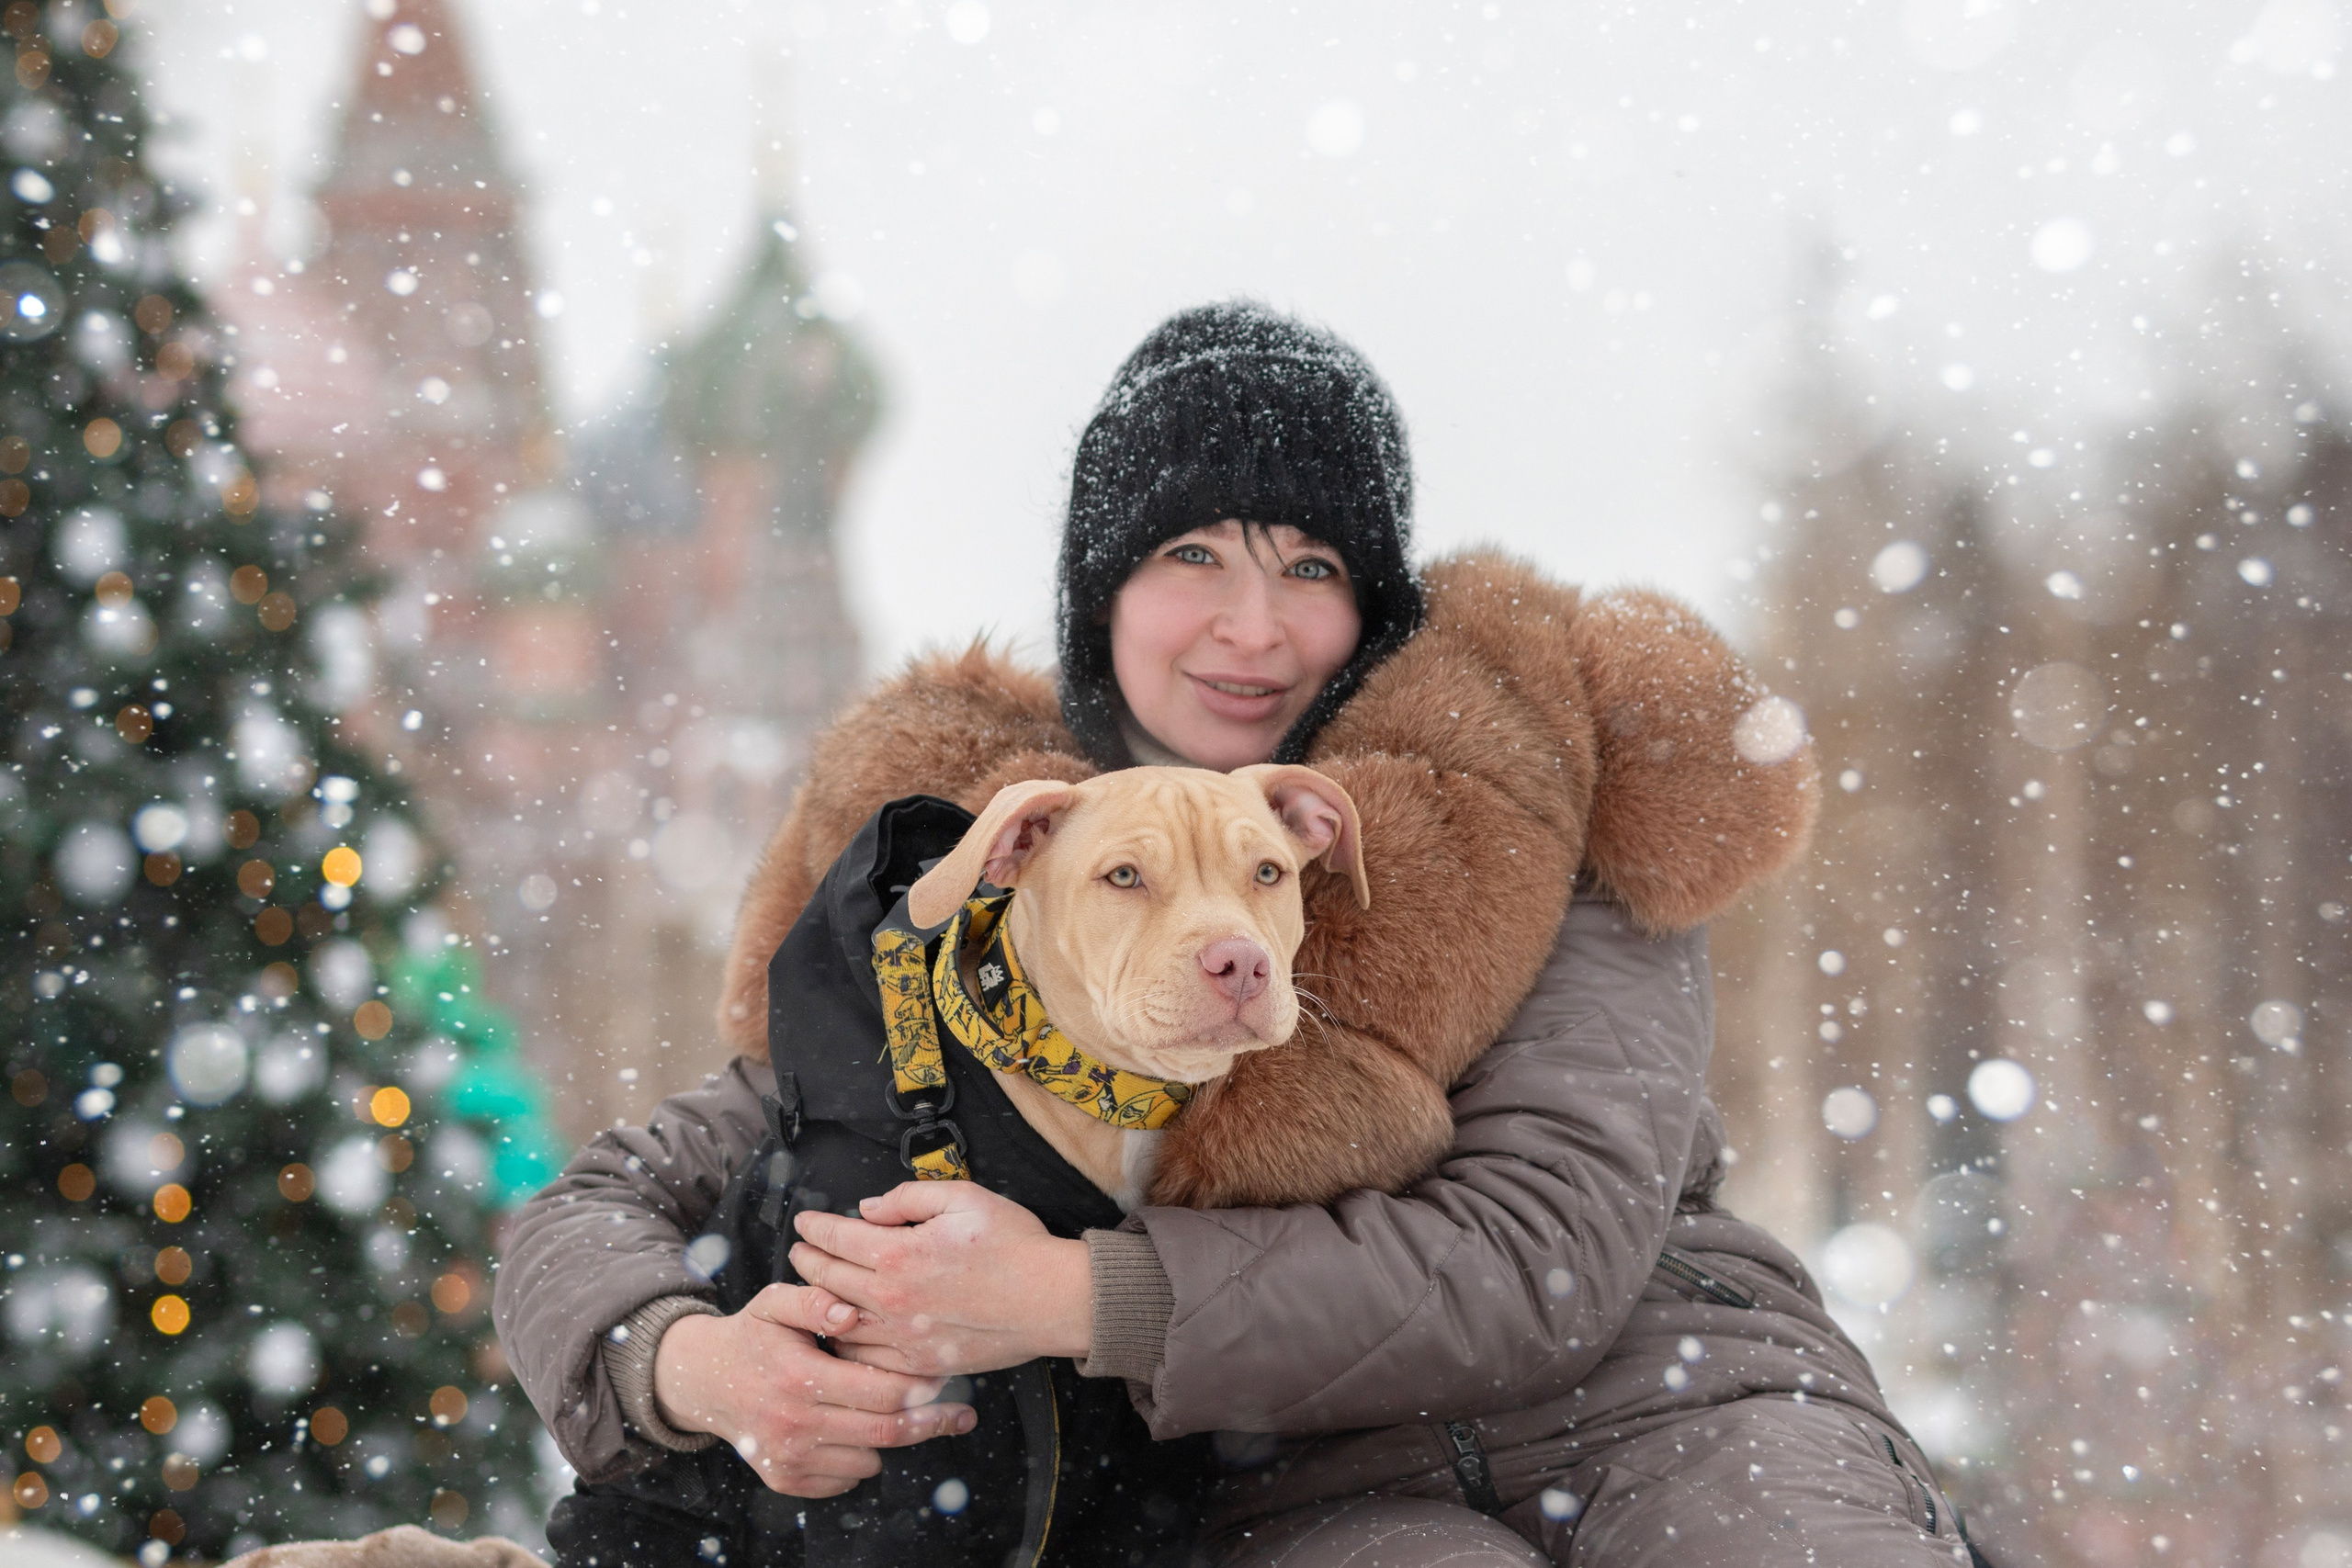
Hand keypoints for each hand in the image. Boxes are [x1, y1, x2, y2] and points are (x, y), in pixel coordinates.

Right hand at [651, 1283, 976, 1496]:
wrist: (703, 1381)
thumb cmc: (753, 1334)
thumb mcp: (775, 1303)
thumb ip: (813, 1299)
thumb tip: (851, 1312)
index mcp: (799, 1376)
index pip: (883, 1391)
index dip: (921, 1386)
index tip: (945, 1377)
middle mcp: (794, 1424)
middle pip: (886, 1432)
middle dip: (930, 1423)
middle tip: (961, 1414)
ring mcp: (788, 1458)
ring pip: (870, 1458)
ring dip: (891, 1437)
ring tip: (900, 1413)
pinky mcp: (785, 1480)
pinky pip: (845, 1479)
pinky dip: (861, 1458)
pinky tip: (857, 1429)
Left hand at [789, 1181, 1092, 1376]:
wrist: (1053, 1300)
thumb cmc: (1015, 1244)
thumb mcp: (964, 1198)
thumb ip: (908, 1197)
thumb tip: (868, 1210)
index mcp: (900, 1254)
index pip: (837, 1239)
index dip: (815, 1228)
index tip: (804, 1223)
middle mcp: (893, 1299)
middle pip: (829, 1280)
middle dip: (807, 1262)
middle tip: (798, 1252)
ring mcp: (904, 1337)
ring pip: (840, 1325)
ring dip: (819, 1304)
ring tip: (813, 1291)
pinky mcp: (920, 1364)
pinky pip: (867, 1359)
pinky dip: (847, 1344)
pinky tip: (845, 1332)